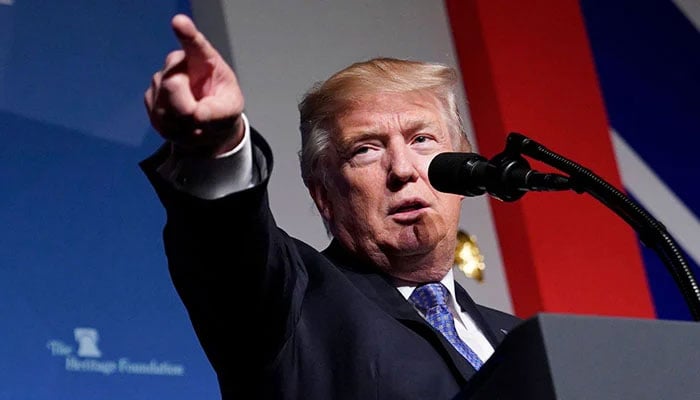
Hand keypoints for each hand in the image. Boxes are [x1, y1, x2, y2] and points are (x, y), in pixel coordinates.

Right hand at [145, 14, 244, 156]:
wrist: (208, 125)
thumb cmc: (222, 109)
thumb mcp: (230, 110)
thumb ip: (218, 112)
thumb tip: (196, 115)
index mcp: (204, 60)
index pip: (194, 44)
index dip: (186, 33)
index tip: (180, 22)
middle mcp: (180, 65)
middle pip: (172, 84)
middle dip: (185, 107)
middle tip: (198, 116)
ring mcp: (162, 80)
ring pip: (164, 105)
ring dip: (182, 122)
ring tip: (195, 121)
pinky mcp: (151, 98)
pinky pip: (158, 117)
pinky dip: (174, 128)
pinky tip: (183, 125)